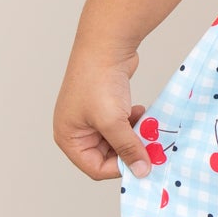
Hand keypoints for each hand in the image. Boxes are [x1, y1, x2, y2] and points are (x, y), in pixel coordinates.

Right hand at [54, 42, 154, 180]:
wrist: (106, 45)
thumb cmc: (99, 83)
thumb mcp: (113, 122)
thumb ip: (128, 148)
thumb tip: (142, 171)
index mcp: (68, 137)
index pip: (95, 168)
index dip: (120, 167)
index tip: (142, 162)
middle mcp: (76, 129)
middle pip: (107, 155)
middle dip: (129, 149)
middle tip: (149, 144)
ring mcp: (90, 117)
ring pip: (118, 140)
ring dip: (134, 135)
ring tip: (144, 125)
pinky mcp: (105, 106)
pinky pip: (122, 125)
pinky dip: (133, 122)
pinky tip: (139, 111)